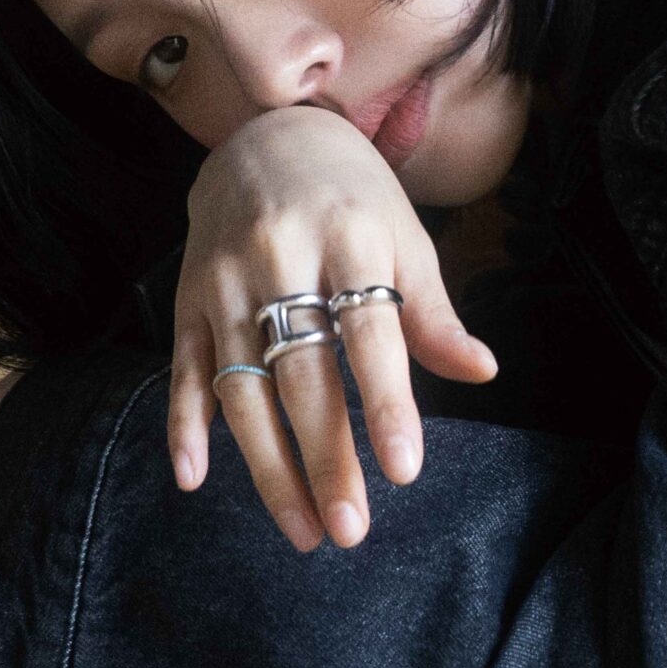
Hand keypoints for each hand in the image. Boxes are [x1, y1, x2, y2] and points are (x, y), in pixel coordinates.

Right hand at [170, 106, 496, 553]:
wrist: (269, 138)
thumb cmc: (355, 201)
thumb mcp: (405, 238)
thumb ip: (434, 313)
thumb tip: (483, 372)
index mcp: (350, 239)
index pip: (371, 334)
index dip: (387, 403)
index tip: (404, 471)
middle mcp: (280, 258)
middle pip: (303, 375)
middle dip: (326, 458)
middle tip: (351, 529)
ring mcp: (225, 281)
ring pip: (242, 387)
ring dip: (268, 466)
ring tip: (304, 529)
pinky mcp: (186, 299)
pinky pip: (183, 369)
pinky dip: (183, 426)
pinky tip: (194, 480)